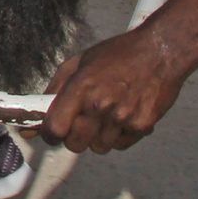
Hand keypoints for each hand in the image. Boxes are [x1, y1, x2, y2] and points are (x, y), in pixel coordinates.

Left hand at [42, 24, 193, 152]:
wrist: (161, 50)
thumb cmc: (118, 54)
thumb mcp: (79, 62)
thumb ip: (55, 89)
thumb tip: (36, 116)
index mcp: (82, 87)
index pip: (55, 128)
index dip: (50, 134)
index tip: (53, 132)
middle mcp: (101, 104)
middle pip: (75, 145)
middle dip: (74, 136)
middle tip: (83, 121)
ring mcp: (123, 117)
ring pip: (98, 147)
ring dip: (98, 136)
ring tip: (108, 113)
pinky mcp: (142, 125)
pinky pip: (120, 145)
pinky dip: (119, 136)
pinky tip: (125, 115)